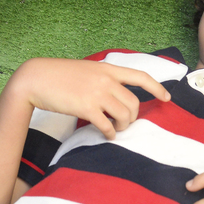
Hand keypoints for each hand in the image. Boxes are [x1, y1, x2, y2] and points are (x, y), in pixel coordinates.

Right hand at [12, 58, 169, 138]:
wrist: (36, 78)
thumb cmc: (57, 75)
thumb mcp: (85, 69)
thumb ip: (101, 77)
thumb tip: (112, 93)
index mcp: (107, 68)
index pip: (140, 76)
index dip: (157, 87)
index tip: (167, 97)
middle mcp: (106, 80)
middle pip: (134, 102)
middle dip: (132, 116)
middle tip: (123, 123)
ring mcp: (97, 93)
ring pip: (124, 114)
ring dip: (122, 126)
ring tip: (114, 129)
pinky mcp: (86, 107)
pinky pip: (107, 125)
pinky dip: (109, 133)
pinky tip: (105, 134)